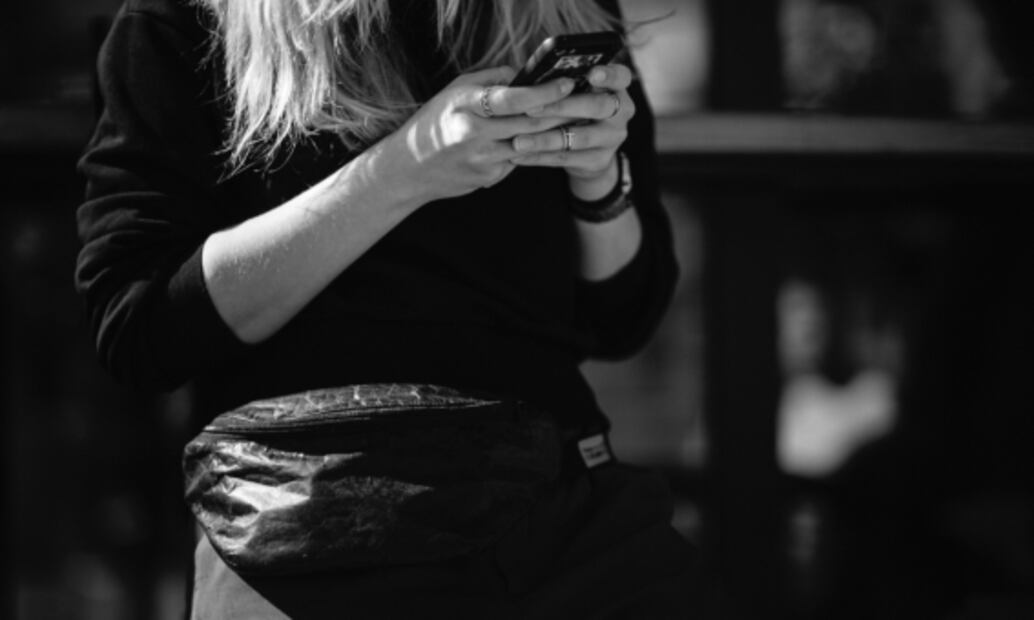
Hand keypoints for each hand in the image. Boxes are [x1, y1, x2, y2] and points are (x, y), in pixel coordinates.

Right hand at [381, 66, 575, 204]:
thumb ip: (492, 78)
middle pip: (530, 125)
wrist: (410, 168)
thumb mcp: (456, 90)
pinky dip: (527, 149)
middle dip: (561, 114)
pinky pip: (517, 160)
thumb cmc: (435, 121)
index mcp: (466, 106)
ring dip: (551, 133)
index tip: (567, 83)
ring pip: (529, 145)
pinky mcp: (490, 178)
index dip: (545, 92)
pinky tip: (533, 142)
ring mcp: (484, 160)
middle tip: (583, 102)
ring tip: (569, 120)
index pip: (514, 99)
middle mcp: (475, 134)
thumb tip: (526, 73)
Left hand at [508, 64, 635, 190]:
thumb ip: (564, 82)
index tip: (592, 74)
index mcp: (617, 87)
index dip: (608, 74)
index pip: (620, 76)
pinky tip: (519, 155)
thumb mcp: (577, 92)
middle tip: (531, 108)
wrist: (590, 150)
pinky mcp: (599, 160)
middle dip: (563, 106)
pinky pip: (567, 158)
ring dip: (546, 139)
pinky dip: (540, 156)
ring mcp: (612, 138)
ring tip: (518, 141)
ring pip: (580, 137)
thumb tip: (530, 78)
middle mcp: (621, 112)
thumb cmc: (575, 108)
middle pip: (597, 106)